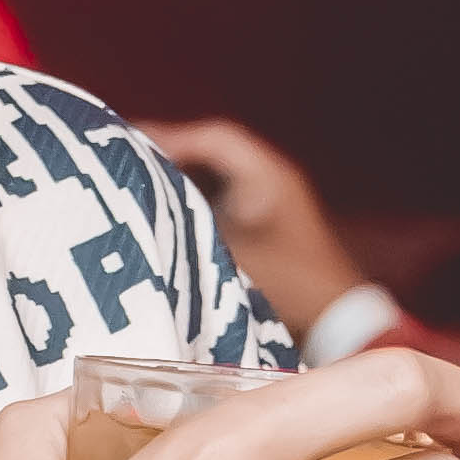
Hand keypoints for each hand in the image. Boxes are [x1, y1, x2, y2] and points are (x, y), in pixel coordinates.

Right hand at [146, 113, 377, 356]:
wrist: (340, 323)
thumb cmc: (296, 287)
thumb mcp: (237, 258)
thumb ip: (193, 231)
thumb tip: (143, 216)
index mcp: (268, 176)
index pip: (213, 138)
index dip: (169, 136)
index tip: (127, 143)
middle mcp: (269, 180)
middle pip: (210, 152)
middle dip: (166, 154)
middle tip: (120, 160)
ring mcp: (267, 202)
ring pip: (213, 177)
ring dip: (177, 178)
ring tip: (131, 184)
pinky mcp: (262, 226)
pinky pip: (219, 200)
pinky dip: (190, 202)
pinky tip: (160, 216)